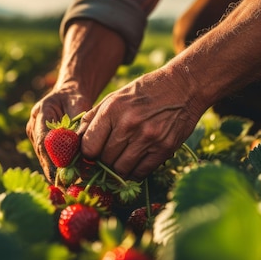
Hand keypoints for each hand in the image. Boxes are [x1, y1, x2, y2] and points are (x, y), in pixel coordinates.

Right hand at [26, 86, 92, 180]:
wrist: (68, 94)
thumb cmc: (76, 98)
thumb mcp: (79, 106)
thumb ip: (76, 124)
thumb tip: (77, 147)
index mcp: (41, 112)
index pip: (44, 140)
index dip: (53, 158)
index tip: (63, 173)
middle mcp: (33, 125)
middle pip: (42, 152)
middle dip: (54, 170)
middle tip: (66, 187)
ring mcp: (34, 134)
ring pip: (43, 158)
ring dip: (55, 172)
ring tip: (69, 187)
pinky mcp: (39, 143)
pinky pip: (47, 158)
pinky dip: (57, 169)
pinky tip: (68, 180)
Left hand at [77, 65, 204, 180]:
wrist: (183, 87)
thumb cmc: (145, 91)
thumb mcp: (115, 97)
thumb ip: (94, 118)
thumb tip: (77, 140)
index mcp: (112, 110)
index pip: (89, 146)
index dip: (88, 153)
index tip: (92, 153)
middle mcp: (129, 125)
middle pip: (105, 160)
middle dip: (104, 161)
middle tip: (110, 155)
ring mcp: (148, 138)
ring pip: (121, 170)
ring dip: (119, 168)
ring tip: (123, 158)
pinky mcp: (164, 148)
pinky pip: (141, 172)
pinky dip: (135, 172)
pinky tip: (136, 162)